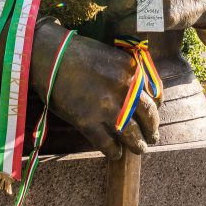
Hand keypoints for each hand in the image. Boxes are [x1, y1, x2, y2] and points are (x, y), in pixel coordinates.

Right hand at [36, 30, 159, 159]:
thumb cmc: (78, 52)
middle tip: (152, 137)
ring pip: (131, 134)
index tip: (154, 114)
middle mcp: (125, 90)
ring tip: (140, 149)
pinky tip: (115, 153)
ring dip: (137, 145)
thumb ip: (127, 74)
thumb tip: (138, 92)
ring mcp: (107, 107)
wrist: (49, 55)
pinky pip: (107, 143)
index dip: (155, 108)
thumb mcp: (111, 56)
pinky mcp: (88, 122)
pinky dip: (113, 151)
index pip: (154, 95)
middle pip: (148, 115)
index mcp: (132, 70)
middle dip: (152, 129)